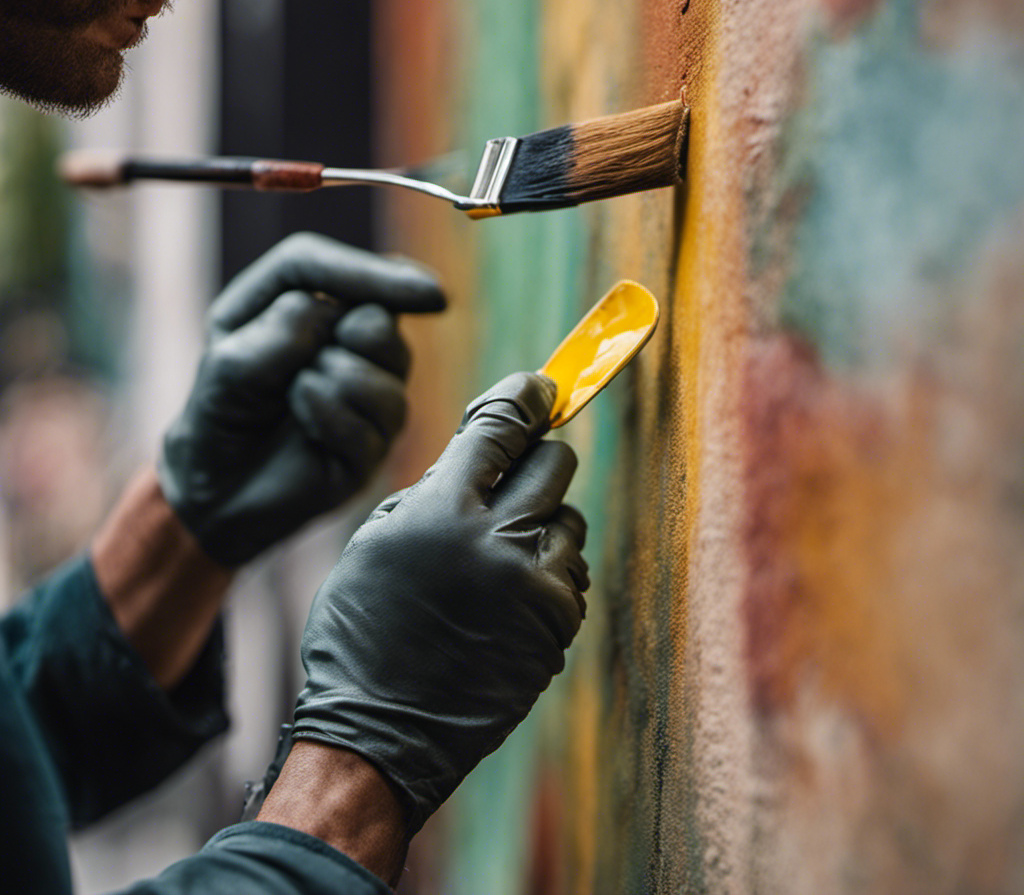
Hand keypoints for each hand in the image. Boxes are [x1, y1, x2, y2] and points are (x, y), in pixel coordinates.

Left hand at [158, 233, 445, 565]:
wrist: (218, 490)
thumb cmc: (219, 415)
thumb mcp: (228, 364)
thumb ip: (278, 331)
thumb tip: (335, 315)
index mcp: (304, 303)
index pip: (343, 272)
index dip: (383, 276)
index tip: (429, 293)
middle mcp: (345, 340)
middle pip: (380, 319)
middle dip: (347, 337)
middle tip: (306, 364)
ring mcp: (367, 391)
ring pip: (388, 369)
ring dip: (333, 383)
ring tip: (295, 400)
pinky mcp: (378, 439)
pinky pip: (377, 417)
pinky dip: (333, 420)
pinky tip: (310, 434)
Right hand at [291, 371, 589, 833]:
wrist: (377, 734)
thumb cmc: (362, 630)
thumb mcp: (376, 540)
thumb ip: (435, 490)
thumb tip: (484, 453)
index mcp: (442, 510)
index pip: (503, 426)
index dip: (526, 396)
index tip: (541, 386)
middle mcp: (497, 540)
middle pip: (554, 462)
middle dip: (536, 459)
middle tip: (515, 474)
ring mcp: (534, 586)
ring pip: (568, 519)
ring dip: (540, 523)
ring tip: (495, 558)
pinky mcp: (556, 626)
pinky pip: (569, 571)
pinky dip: (547, 572)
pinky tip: (507, 598)